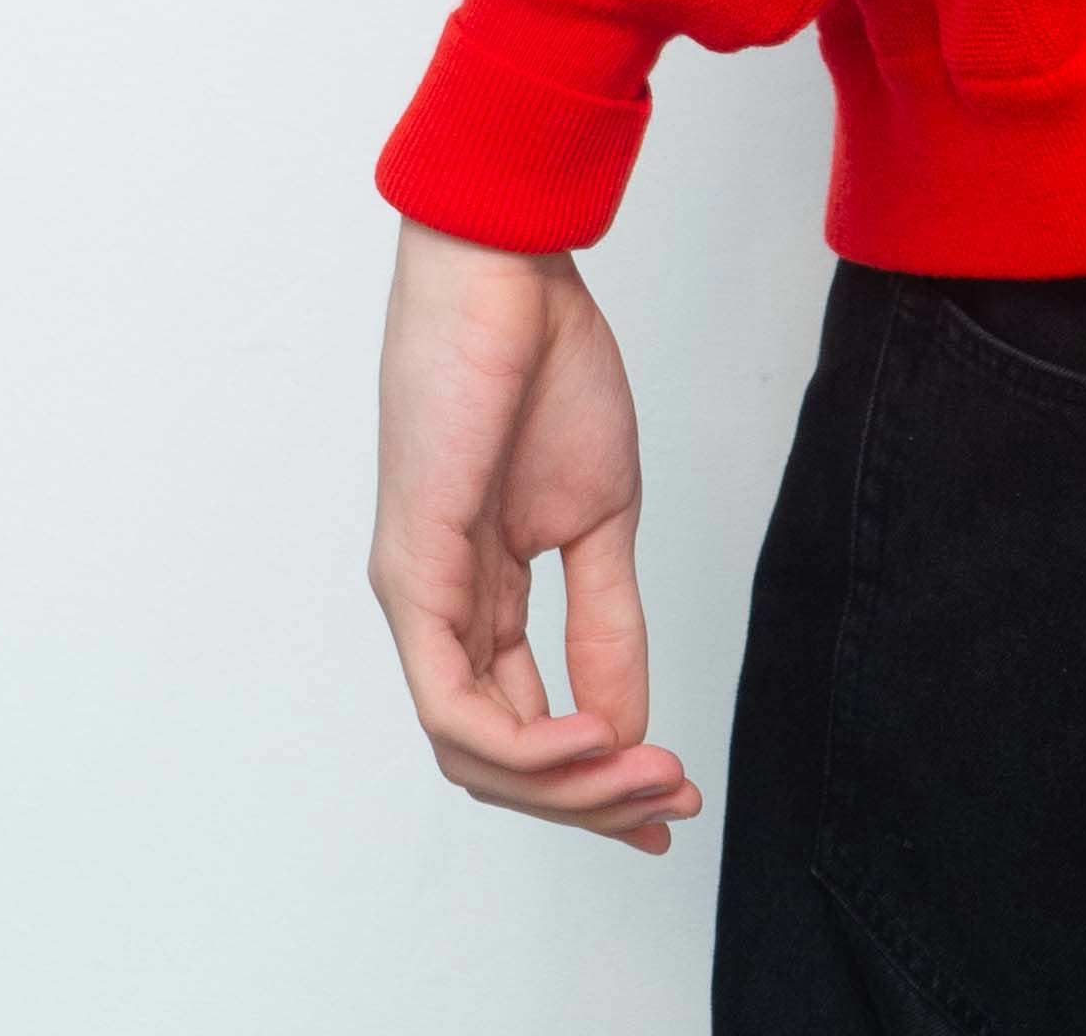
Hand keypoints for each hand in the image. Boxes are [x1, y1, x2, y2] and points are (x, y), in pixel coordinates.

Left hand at [368, 216, 702, 854]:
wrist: (510, 275)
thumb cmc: (547, 366)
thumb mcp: (603, 515)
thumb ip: (609, 621)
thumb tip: (628, 727)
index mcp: (483, 595)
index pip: (525, 722)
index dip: (596, 778)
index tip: (674, 802)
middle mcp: (439, 612)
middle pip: (496, 759)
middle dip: (588, 802)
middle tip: (671, 809)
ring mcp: (418, 601)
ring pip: (473, 752)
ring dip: (567, 785)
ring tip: (648, 778)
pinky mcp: (411, 578)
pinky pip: (453, 704)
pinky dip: (525, 742)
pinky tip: (595, 740)